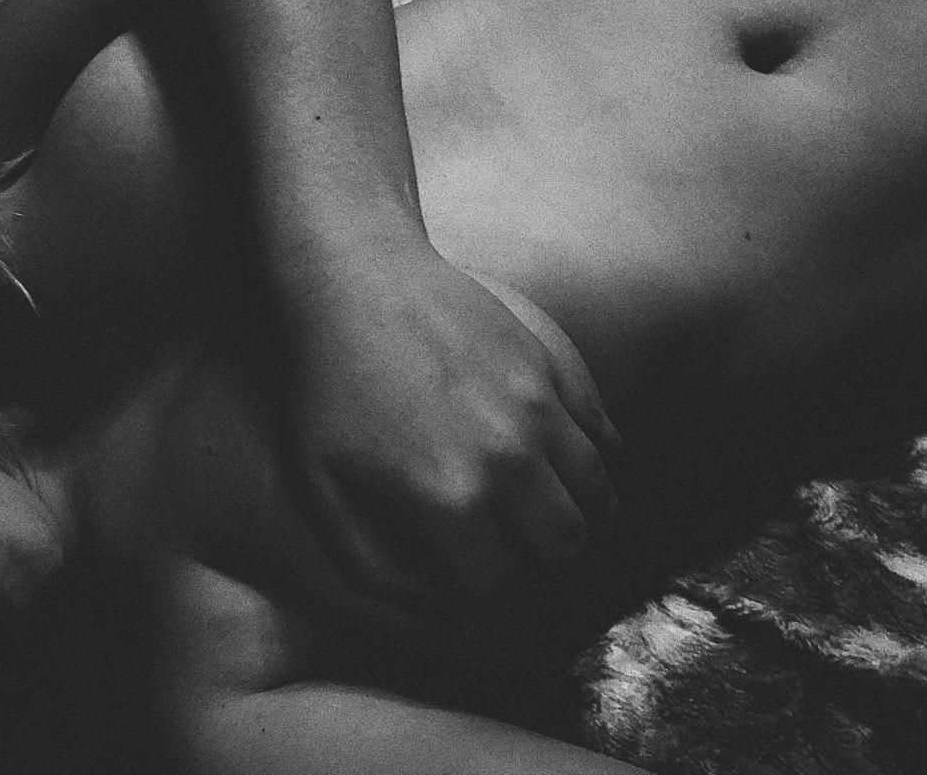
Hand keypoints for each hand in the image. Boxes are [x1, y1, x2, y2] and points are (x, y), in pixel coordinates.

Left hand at [280, 237, 621, 642]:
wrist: (353, 276)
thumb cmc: (325, 387)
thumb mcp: (322, 490)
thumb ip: (378, 568)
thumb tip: (442, 616)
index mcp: (449, 500)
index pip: (508, 593)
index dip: (522, 632)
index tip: (528, 650)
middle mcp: (508, 460)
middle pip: (568, 551)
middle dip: (566, 587)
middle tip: (557, 600)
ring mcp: (539, 408)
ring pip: (598, 495)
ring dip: (592, 530)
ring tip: (576, 544)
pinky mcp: (553, 365)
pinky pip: (603, 433)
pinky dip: (604, 467)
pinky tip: (588, 477)